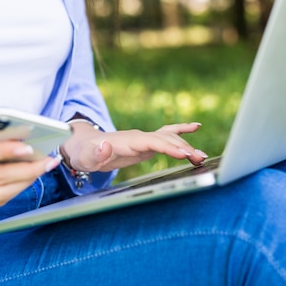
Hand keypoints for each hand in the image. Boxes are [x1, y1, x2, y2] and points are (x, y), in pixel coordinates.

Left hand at [60, 122, 207, 172]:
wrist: (83, 146)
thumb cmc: (84, 153)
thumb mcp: (85, 157)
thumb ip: (95, 153)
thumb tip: (105, 146)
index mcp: (126, 141)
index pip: (150, 142)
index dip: (167, 146)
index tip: (184, 153)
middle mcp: (138, 136)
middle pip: (164, 139)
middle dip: (183, 148)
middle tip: (200, 159)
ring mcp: (143, 138)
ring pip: (169, 138)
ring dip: (186, 145)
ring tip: (203, 156)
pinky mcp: (146, 142)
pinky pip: (166, 134)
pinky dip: (181, 130)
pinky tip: (196, 127)